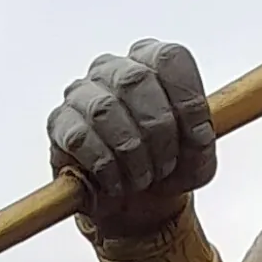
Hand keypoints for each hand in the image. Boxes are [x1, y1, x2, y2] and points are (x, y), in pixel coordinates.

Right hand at [51, 39, 217, 238]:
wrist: (134, 203)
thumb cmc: (169, 167)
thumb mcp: (198, 159)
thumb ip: (203, 143)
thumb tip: (195, 133)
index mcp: (152, 62)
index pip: (168, 58)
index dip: (186, 99)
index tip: (198, 137)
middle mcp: (114, 68)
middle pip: (135, 79)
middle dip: (158, 131)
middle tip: (165, 165)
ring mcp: (82, 92)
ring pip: (104, 109)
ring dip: (131, 153)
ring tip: (142, 178)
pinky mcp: (59, 123)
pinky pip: (79, 138)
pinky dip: (105, 167)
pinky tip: (117, 184)